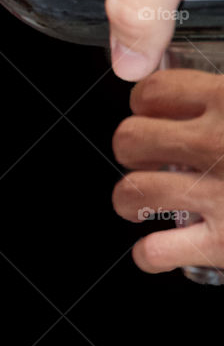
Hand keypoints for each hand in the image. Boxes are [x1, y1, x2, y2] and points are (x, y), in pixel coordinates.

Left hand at [112, 69, 223, 272]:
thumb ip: (223, 97)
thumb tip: (195, 94)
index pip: (153, 91)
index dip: (145, 104)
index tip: (153, 112)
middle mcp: (218, 143)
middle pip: (130, 139)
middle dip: (134, 151)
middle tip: (151, 158)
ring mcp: (220, 194)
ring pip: (132, 192)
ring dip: (132, 200)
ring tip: (147, 202)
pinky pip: (159, 251)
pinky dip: (153, 254)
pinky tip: (161, 250)